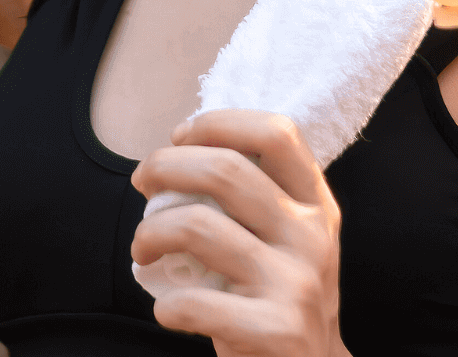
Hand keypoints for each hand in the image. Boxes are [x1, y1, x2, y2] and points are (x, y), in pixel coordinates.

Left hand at [131, 111, 347, 356]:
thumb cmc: (278, 293)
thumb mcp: (286, 237)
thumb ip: (253, 195)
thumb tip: (177, 153)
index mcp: (316, 203)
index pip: (277, 132)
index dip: (218, 124)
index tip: (180, 137)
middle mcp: (312, 236)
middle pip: (225, 169)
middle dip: (165, 165)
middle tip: (142, 181)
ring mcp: (297, 284)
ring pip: (198, 226)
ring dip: (150, 231)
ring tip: (142, 247)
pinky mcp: (277, 332)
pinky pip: (196, 303)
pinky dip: (167, 304)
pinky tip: (166, 310)